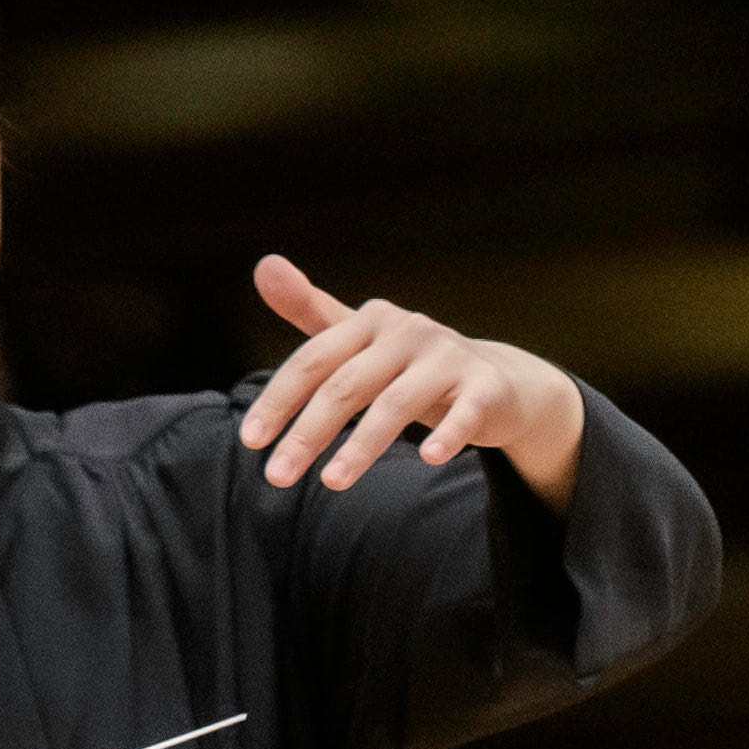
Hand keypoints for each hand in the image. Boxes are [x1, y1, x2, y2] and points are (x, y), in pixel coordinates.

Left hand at [244, 258, 587, 502]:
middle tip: (276, 477)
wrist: (498, 381)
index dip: (279, 400)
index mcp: (371, 321)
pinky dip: (448, 435)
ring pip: (395, 404)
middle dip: (308, 433)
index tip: (251, 441)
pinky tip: (429, 460)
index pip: (314, 361)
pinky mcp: (485, 388)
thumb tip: (263, 264)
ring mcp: (448, 358)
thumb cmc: (412, 365)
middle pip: (346, 386)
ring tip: (331, 484)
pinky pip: (463, 414)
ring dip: (361, 446)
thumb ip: (310, 309)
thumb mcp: (360, 338)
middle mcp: (408, 332)